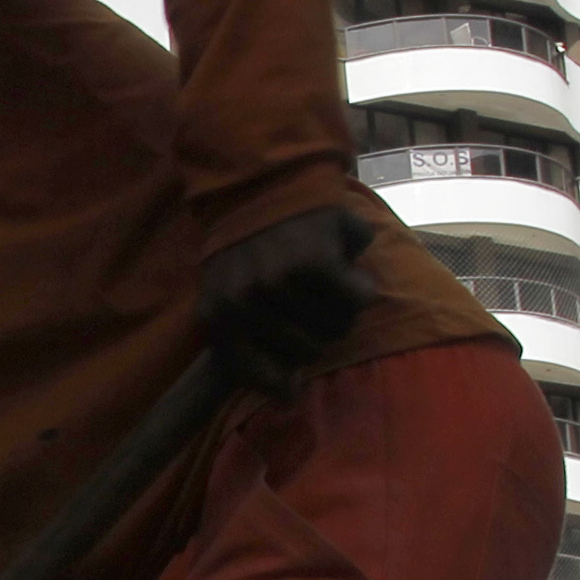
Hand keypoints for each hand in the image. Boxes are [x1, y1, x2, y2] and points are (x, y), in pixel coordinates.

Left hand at [196, 206, 376, 392]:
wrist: (261, 183)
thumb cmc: (248, 246)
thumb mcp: (225, 294)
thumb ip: (249, 346)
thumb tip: (290, 396)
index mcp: (220, 316)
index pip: (255, 374)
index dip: (281, 380)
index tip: (294, 383)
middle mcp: (245, 305)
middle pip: (308, 350)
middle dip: (319, 331)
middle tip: (315, 302)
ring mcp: (279, 284)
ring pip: (336, 327)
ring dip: (341, 307)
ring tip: (327, 281)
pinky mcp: (314, 264)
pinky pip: (356, 299)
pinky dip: (360, 287)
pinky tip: (350, 272)